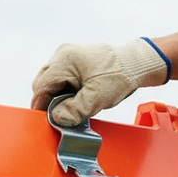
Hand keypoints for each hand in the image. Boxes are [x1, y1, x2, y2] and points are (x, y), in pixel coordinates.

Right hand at [31, 39, 168, 126]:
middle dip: (48, 102)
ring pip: (50, 82)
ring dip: (56, 97)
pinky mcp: (74, 61)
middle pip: (43, 83)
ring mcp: (68, 56)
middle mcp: (63, 55)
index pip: (42, 86)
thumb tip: (56, 119)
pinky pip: (60, 79)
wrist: (136, 63)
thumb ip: (74, 110)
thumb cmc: (120, 76)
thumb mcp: (97, 98)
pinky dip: (64, 91)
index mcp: (65, 60)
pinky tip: (76, 99)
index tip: (44, 121)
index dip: (41, 106)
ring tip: (72, 107)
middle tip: (61, 117)